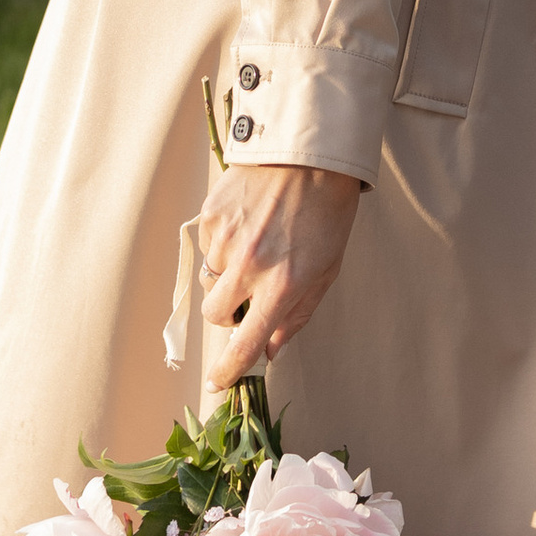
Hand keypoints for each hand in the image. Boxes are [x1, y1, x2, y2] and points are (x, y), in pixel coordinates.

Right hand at [192, 164, 360, 389]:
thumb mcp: (327, 270)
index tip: (219, 383)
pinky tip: (249, 221)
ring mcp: (226, 239)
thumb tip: (271, 350)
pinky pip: (208, 246)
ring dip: (228, 273)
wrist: (310, 152)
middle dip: (227, 314)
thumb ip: (298, 314)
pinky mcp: (211, 216)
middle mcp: (249, 266)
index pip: (246, 344)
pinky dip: (224, 243)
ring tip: (257, 243)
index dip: (229, 370)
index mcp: (283, 285)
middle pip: (216, 315)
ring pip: (211, 278)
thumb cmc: (327, 213)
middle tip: (249, 294)